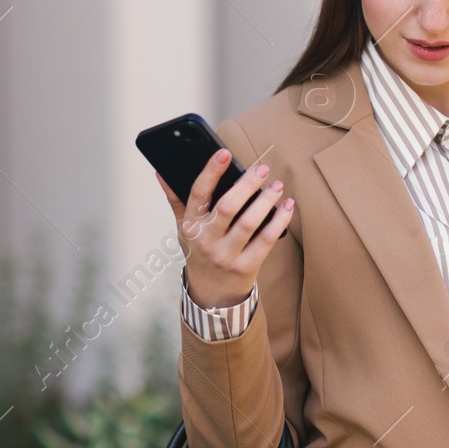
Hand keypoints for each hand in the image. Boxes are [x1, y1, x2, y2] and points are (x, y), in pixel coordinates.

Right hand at [156, 148, 293, 308]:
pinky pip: (265, 241)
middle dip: (246, 185)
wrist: (211, 294)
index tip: (224, 153)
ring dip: (265, 202)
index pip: (198, 193)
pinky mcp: (246, 267)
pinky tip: (287, 207)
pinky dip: (279, 221)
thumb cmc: (199, 253)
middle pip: (227, 207)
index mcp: (191, 226)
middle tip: (263, 168)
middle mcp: (206, 241)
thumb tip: (161, 172)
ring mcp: (226, 255)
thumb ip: (175, 199)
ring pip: (248, 223)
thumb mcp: (184, 228)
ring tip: (277, 187)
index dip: (210, 172)